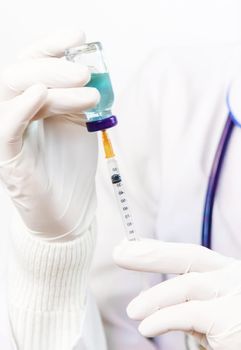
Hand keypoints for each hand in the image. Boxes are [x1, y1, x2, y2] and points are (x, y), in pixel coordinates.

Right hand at [0, 30, 99, 239]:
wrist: (69, 208)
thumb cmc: (72, 166)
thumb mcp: (81, 124)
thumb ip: (80, 98)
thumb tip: (93, 70)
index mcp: (34, 103)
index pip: (34, 64)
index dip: (51, 45)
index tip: (78, 35)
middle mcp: (17, 112)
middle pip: (22, 73)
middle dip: (54, 65)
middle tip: (86, 72)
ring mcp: (9, 133)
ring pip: (16, 93)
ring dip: (51, 85)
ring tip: (86, 91)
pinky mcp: (8, 156)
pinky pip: (6, 127)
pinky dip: (21, 107)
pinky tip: (41, 94)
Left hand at [113, 239, 240, 349]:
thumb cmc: (236, 334)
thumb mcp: (214, 315)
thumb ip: (191, 304)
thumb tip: (152, 301)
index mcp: (227, 273)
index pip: (191, 254)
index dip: (159, 249)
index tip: (133, 244)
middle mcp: (233, 276)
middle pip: (189, 256)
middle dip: (151, 253)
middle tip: (120, 251)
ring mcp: (235, 293)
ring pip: (187, 284)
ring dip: (154, 296)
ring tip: (132, 310)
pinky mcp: (230, 318)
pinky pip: (188, 314)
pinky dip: (163, 319)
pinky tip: (146, 327)